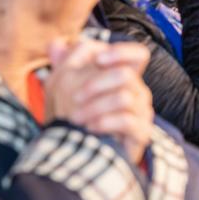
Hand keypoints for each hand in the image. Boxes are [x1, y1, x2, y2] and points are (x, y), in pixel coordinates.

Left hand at [46, 39, 153, 163]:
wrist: (80, 156)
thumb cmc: (74, 119)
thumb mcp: (62, 89)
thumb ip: (63, 64)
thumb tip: (56, 43)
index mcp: (124, 77)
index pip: (138, 54)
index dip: (122, 52)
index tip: (99, 60)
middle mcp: (138, 92)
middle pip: (126, 75)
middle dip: (96, 83)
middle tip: (74, 97)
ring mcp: (142, 112)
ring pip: (125, 97)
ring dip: (95, 106)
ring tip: (76, 118)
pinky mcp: (142, 133)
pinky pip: (128, 120)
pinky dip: (105, 122)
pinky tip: (90, 128)